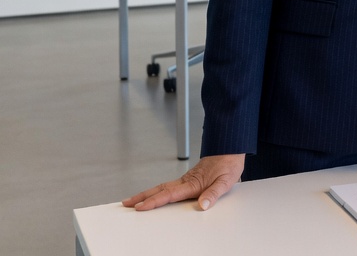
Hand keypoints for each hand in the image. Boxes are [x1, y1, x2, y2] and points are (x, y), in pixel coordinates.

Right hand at [122, 154, 244, 211]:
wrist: (230, 149)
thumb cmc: (228, 164)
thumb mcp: (226, 182)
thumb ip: (213, 194)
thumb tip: (202, 205)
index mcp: (192, 183)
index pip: (169, 195)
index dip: (153, 202)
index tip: (140, 207)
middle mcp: (186, 181)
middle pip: (159, 189)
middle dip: (142, 197)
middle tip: (126, 203)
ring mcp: (186, 179)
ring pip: (162, 187)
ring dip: (147, 193)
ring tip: (134, 200)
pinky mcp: (189, 178)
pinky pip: (169, 186)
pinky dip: (158, 191)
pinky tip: (155, 194)